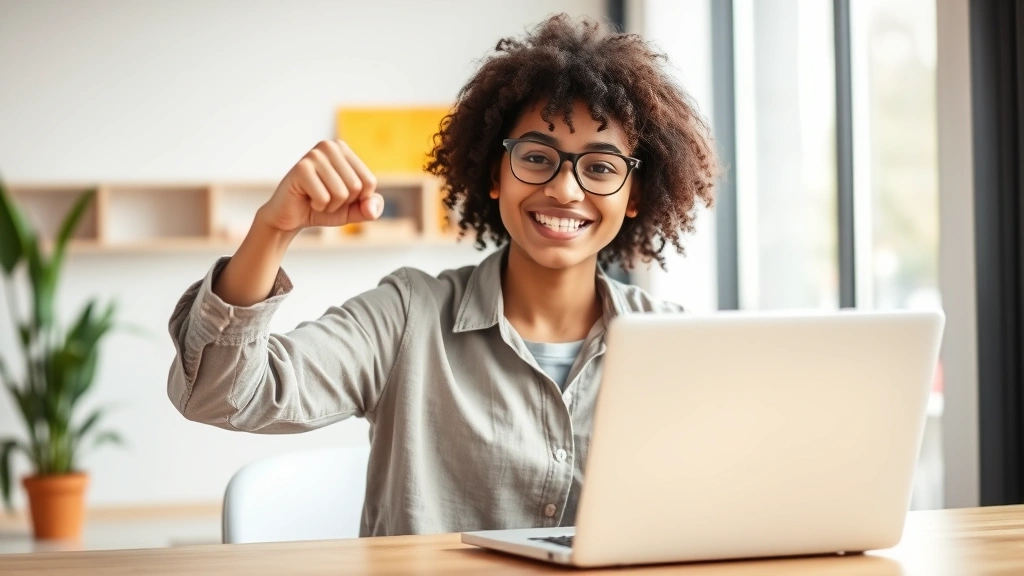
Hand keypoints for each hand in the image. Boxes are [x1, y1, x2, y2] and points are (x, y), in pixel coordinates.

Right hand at [257, 140, 383, 232]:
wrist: (291, 217)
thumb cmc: (324, 208)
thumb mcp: (354, 209)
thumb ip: (371, 209)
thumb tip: (371, 210)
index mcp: (344, 149)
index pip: (369, 182)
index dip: (358, 199)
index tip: (340, 195)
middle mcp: (329, 146)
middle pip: (356, 186)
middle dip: (343, 202)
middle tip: (325, 198)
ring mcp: (314, 155)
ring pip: (341, 193)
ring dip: (330, 205)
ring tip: (316, 198)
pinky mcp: (301, 168)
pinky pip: (324, 198)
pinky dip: (318, 206)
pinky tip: (307, 199)